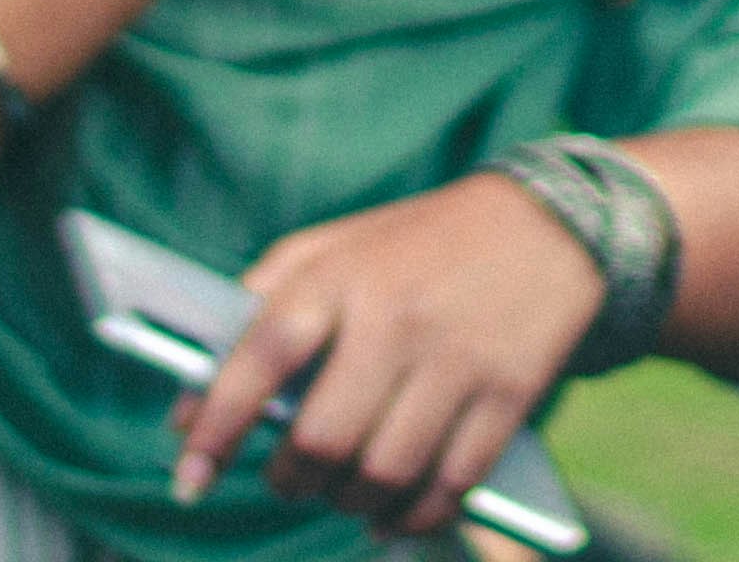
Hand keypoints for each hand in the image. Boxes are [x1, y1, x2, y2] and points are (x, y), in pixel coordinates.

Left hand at [167, 172, 601, 534]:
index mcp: (342, 274)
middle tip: (289, 480)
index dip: (217, 422)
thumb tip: (185, 408)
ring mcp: (457, 359)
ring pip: (383, 473)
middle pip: (322, 437)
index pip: (261, 355)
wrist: (553, 223)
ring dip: (351, 504)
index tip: (188, 478)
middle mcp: (396, 317)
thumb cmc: (421, 243)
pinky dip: (413, 516)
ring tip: (343, 495)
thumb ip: (258, 308)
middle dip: (292, 479)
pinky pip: (449, 485)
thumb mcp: (336, 246)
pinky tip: (394, 513)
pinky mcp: (509, 394)